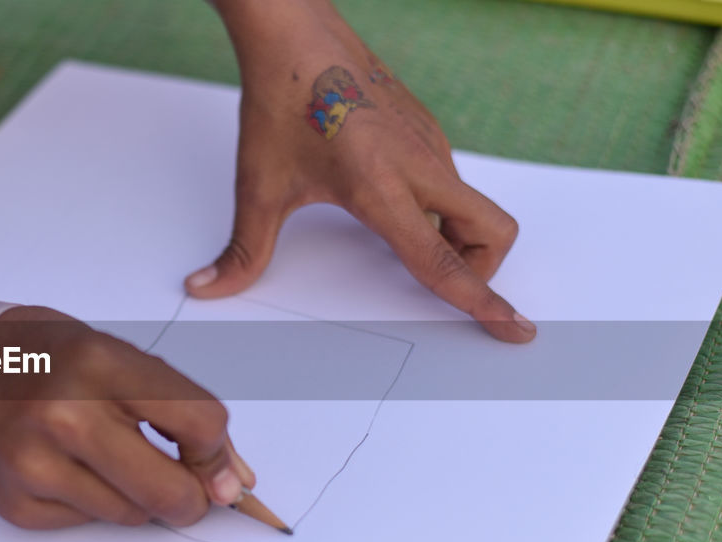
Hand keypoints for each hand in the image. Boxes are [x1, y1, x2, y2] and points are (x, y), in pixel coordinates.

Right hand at [0, 302, 255, 529]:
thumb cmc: (42, 356)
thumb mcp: (113, 354)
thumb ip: (176, 408)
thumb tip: (234, 481)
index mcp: (98, 362)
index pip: (198, 421)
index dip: (218, 452)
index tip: (214, 461)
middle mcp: (65, 414)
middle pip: (170, 491)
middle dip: (192, 499)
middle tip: (186, 488)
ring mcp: (34, 463)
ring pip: (134, 516)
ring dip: (138, 498)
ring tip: (106, 459)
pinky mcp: (17, 503)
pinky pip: (89, 523)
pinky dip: (93, 504)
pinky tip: (67, 469)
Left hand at [195, 0, 534, 342]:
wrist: (293, 34)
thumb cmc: (282, 101)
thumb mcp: (259, 187)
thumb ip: (243, 251)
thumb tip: (208, 287)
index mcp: (382, 187)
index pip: (444, 261)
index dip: (481, 301)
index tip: (513, 327)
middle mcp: (418, 165)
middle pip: (491, 231)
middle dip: (481, 270)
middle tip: (445, 285)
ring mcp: (428, 143)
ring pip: (472, 205)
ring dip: (456, 236)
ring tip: (399, 240)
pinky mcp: (426, 127)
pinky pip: (451, 180)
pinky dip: (439, 206)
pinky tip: (389, 200)